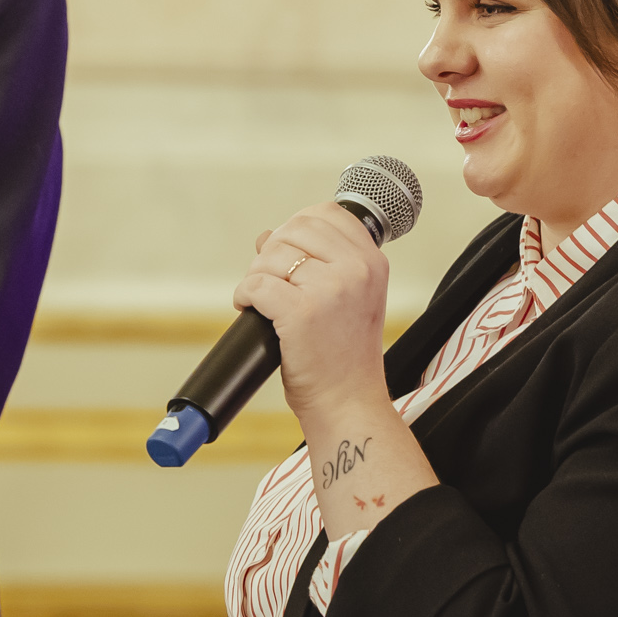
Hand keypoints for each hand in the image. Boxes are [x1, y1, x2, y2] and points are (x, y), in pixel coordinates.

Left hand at [234, 202, 391, 429]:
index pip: (328, 213)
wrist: (348, 403)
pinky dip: (244, 295)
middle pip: (295, 229)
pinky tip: (250, 308)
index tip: (290, 252)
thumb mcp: (352, 298)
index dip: (298, 227)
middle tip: (270, 278)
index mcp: (372, 262)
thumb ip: (323, 262)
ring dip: (256, 275)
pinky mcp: (302, 312)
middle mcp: (357, 270)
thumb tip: (269, 235)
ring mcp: (330, 289)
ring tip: (262, 299)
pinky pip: (257, 284)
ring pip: (272, 256)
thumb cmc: (345, 355)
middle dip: (273, 251)